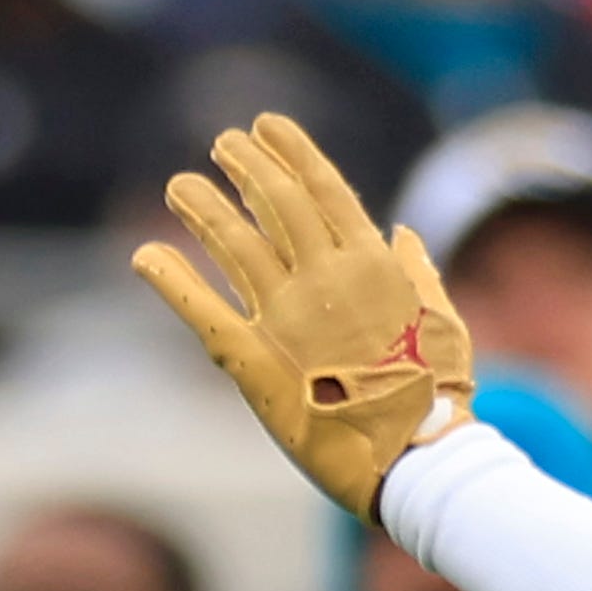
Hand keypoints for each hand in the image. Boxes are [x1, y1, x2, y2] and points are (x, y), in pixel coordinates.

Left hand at [131, 114, 476, 518]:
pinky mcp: (257, 365)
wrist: (416, 463)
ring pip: (235, 244)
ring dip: (203, 208)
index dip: (291, 151)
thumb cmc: (439, 400)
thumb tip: (403, 234)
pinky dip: (172, 281)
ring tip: (180, 186)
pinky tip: (146, 257)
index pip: (324, 189)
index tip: (265, 126)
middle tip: (222, 145)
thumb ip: (420, 274)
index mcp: (374, 267)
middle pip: (276, 203)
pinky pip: (204, 313)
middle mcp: (327, 281)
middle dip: (245, 165)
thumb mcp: (445, 326)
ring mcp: (288, 321)